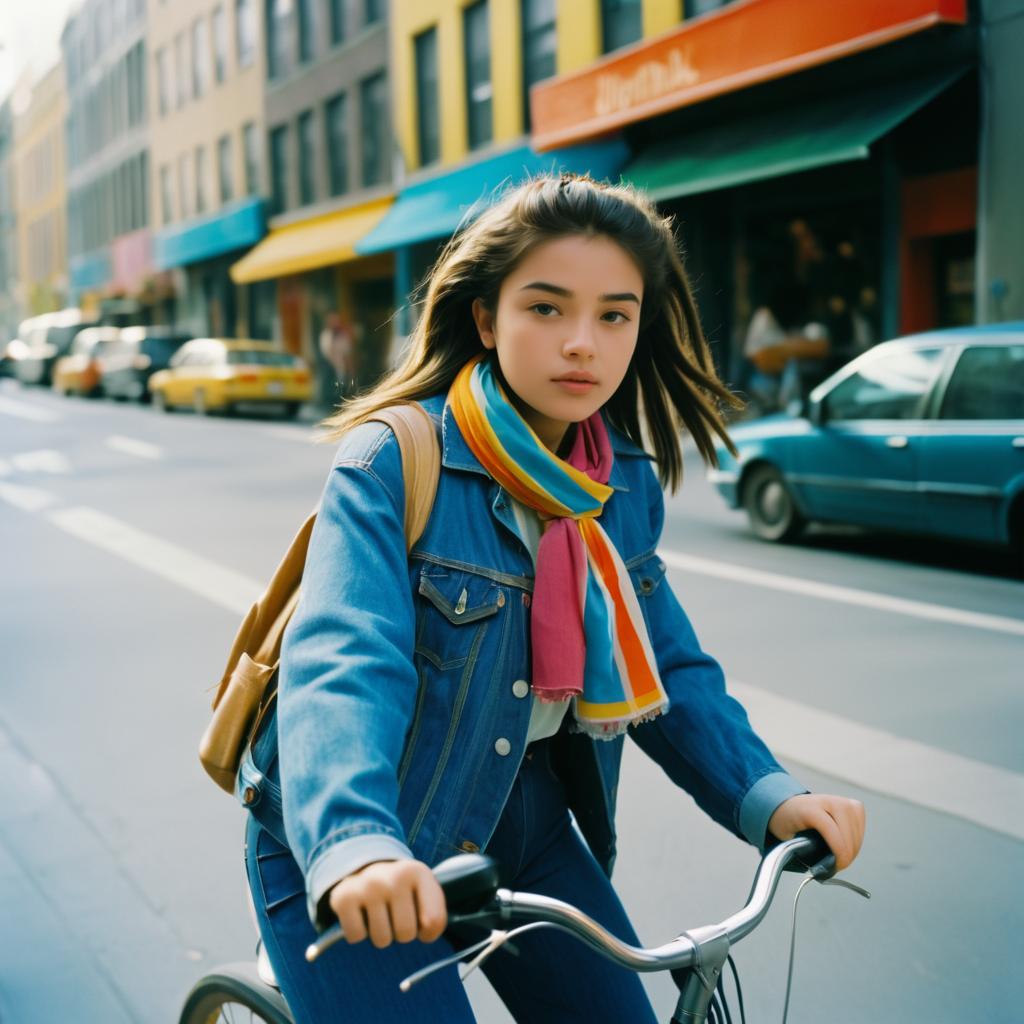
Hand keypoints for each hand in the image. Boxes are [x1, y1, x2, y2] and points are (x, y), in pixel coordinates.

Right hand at [327, 859, 446, 948]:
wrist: (364, 867)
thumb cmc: (402, 890)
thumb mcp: (424, 894)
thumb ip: (436, 916)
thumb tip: (425, 930)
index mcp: (419, 873)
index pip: (433, 921)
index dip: (428, 931)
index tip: (421, 921)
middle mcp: (394, 875)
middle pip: (405, 933)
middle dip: (401, 934)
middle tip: (395, 915)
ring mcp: (368, 885)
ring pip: (381, 939)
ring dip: (381, 935)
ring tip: (379, 914)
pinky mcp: (344, 896)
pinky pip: (356, 937)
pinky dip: (358, 932)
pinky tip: (361, 913)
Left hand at [768, 794, 865, 870]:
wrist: (790, 805)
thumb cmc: (788, 821)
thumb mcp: (787, 836)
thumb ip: (802, 850)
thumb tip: (821, 868)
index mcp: (810, 808)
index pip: (831, 829)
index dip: (839, 851)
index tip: (838, 866)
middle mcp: (829, 801)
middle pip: (847, 834)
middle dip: (846, 855)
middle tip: (837, 866)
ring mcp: (843, 802)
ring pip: (857, 833)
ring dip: (853, 850)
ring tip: (841, 857)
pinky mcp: (854, 805)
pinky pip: (861, 829)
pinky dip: (857, 841)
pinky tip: (847, 845)